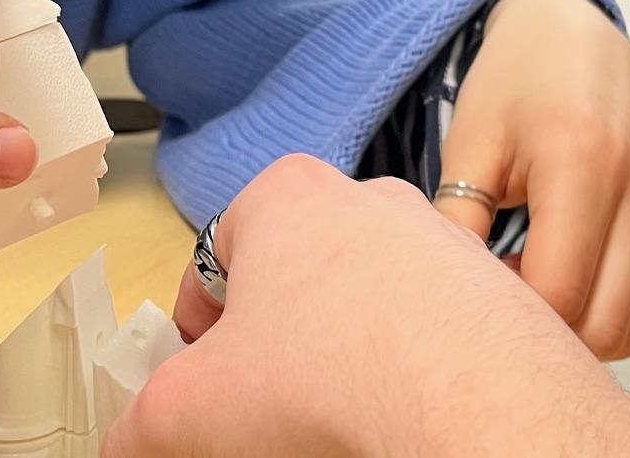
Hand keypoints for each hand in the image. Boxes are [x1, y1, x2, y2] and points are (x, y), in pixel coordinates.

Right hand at [104, 156, 629, 457]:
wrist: (478, 411)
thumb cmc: (335, 378)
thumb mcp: (186, 413)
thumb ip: (137, 425)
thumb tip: (128, 445)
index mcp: (288, 197)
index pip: (217, 251)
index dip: (198, 322)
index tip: (197, 371)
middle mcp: (373, 202)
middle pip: (300, 277)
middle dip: (277, 343)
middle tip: (263, 407)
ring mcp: (445, 246)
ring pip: (373, 305)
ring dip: (348, 357)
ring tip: (338, 421)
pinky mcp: (501, 301)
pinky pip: (438, 337)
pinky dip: (415, 374)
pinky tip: (401, 419)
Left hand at [436, 0, 629, 359]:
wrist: (575, 34)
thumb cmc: (511, 86)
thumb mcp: (469, 147)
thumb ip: (456, 228)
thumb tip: (454, 306)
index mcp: (584, 164)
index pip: (559, 295)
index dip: (513, 315)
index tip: (482, 288)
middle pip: (604, 326)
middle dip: (549, 333)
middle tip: (507, 288)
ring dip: (581, 324)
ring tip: (537, 273)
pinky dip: (607, 301)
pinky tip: (570, 260)